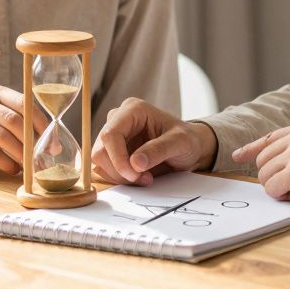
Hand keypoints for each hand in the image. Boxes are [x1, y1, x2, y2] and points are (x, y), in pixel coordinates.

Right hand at [0, 85, 47, 173]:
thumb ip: (20, 123)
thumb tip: (51, 144)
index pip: (24, 103)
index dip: (41, 123)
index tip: (52, 142)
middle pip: (14, 120)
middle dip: (32, 141)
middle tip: (42, 158)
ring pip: (2, 137)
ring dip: (20, 153)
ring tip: (29, 166)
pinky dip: (6, 163)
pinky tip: (13, 169)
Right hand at [92, 97, 217, 184]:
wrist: (189, 148)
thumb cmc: (187, 140)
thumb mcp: (181, 143)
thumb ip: (159, 150)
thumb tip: (135, 163)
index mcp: (133, 109)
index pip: (110, 134)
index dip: (118, 158)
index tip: (134, 175)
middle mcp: (118, 119)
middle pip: (100, 150)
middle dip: (120, 171)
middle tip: (144, 179)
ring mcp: (114, 136)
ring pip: (100, 161)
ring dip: (120, 176)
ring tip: (145, 178)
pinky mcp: (113, 151)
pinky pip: (105, 168)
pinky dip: (119, 178)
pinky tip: (139, 177)